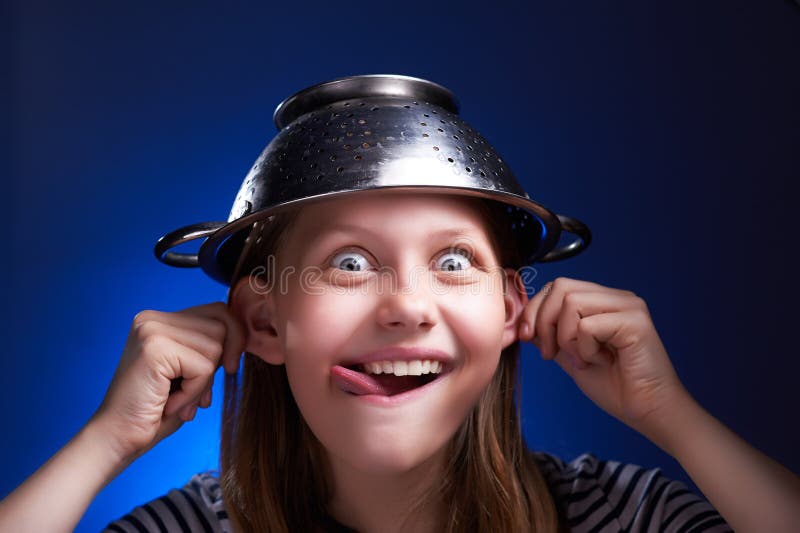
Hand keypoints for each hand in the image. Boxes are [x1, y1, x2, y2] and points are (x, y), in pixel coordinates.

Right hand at [90, 302, 245, 460]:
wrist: (119, 438)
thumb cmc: (156, 410)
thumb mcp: (191, 371)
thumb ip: (211, 348)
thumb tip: (243, 337)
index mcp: (160, 319)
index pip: (218, 311)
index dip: (233, 340)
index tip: (228, 369)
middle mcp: (152, 319)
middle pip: (221, 325)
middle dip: (219, 364)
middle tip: (195, 394)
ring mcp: (151, 330)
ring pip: (215, 347)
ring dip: (204, 382)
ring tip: (178, 399)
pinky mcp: (155, 348)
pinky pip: (203, 367)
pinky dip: (194, 392)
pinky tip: (171, 403)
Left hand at [517, 277, 692, 439]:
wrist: (647, 412)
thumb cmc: (615, 387)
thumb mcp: (570, 356)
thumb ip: (551, 335)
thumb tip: (524, 320)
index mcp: (603, 301)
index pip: (557, 286)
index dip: (535, 309)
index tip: (527, 338)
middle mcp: (618, 298)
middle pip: (561, 287)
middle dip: (543, 322)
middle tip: (550, 354)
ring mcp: (629, 307)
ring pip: (571, 302)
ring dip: (565, 338)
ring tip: (582, 360)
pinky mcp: (635, 322)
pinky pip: (587, 325)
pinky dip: (584, 349)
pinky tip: (600, 361)